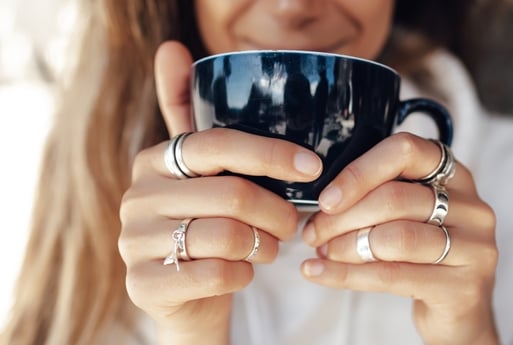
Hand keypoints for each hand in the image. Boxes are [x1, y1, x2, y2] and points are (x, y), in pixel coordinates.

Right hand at [118, 41, 321, 344]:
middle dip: (279, 213)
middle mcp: (137, 197)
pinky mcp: (144, 285)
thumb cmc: (206, 222)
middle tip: (294, 224)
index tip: (313, 167)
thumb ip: (193, 116)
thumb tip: (171, 48)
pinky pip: (217, 275)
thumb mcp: (203, 172)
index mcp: (154, 161)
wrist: (185, 293)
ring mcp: (134, 243)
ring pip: (227, 237)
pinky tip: (244, 271)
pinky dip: (245, 274)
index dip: (272, 154)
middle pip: (232, 196)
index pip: (217, 145)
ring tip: (270, 247)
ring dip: (265, 245)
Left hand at [300, 132, 498, 344]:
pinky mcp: (462, 286)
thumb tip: (322, 198)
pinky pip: (391, 276)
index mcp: (454, 174)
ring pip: (394, 238)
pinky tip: (319, 272)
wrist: (458, 311)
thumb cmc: (423, 255)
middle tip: (313, 232)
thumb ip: (378, 196)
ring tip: (322, 252)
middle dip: (342, 217)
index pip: (405, 151)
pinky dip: (346, 275)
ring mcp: (473, 247)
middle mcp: (471, 206)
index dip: (359, 172)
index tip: (326, 199)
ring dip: (345, 246)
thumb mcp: (409, 216)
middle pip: (394, 198)